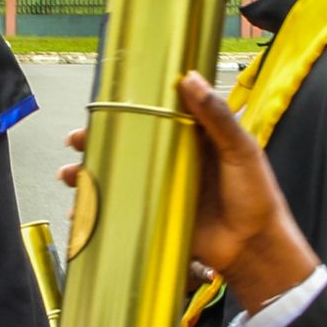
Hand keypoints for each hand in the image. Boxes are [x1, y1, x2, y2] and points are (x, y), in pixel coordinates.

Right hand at [56, 73, 316, 312]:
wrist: (254, 247)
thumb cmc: (255, 196)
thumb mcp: (240, 150)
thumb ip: (216, 116)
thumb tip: (189, 78)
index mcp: (191, 140)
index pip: (152, 117)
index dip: (125, 111)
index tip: (102, 106)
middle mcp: (171, 162)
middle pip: (126, 146)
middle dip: (94, 143)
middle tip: (76, 141)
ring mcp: (161, 190)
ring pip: (116, 177)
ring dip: (88, 176)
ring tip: (70, 177)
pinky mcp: (156, 216)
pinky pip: (121, 209)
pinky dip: (96, 210)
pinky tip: (79, 212)